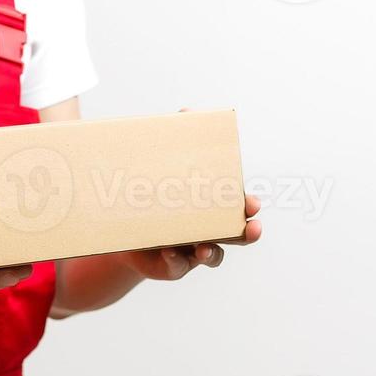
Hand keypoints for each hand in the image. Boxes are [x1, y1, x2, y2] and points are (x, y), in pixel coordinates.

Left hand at [122, 105, 262, 280]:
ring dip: (211, 252)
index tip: (253, 204)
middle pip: (237, 236)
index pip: (238, 207)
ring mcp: (193, 249)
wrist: (123, 223)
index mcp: (212, 206)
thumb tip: (187, 111)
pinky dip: (175, 259)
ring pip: (212, 255)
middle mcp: (209, 230)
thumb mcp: (163, 162)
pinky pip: (178, 265)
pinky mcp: (172, 264)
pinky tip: (168, 251)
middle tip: (251, 229)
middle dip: (246, 233)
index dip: (248, 206)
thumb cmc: (153, 189)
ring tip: (203, 248)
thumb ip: (177, 135)